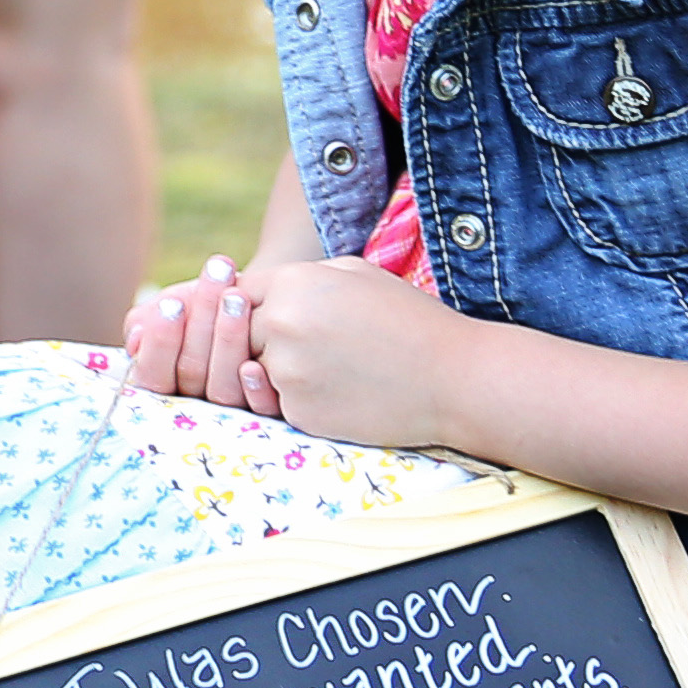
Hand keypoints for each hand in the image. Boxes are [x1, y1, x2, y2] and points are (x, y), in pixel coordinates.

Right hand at [117, 257, 278, 415]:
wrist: (258, 303)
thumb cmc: (208, 305)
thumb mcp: (176, 304)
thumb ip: (148, 318)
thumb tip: (136, 341)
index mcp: (163, 381)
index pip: (151, 375)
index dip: (160, 342)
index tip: (173, 304)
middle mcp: (194, 403)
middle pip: (190, 374)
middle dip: (202, 321)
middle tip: (216, 278)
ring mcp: (230, 411)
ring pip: (222, 390)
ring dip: (229, 341)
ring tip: (238, 296)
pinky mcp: (265, 414)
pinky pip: (259, 410)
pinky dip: (256, 388)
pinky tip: (255, 362)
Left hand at [224, 252, 466, 448]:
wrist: (454, 379)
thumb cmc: (408, 320)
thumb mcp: (354, 273)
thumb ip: (297, 277)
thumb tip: (246, 287)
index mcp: (293, 283)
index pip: (233, 294)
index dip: (246, 307)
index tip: (271, 317)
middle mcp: (281, 325)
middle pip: (235, 335)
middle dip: (257, 342)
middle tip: (308, 347)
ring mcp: (287, 372)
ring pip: (254, 372)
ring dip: (278, 373)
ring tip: (334, 367)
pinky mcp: (299, 413)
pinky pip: (279, 405)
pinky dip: (302, 401)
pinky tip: (344, 393)